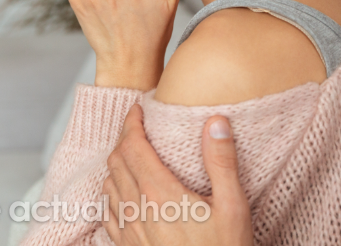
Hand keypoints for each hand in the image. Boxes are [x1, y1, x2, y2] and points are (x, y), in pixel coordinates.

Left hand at [103, 106, 253, 245]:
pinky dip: (112, 193)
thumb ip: (221, 161)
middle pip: (116, 162)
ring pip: (108, 185)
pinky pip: (108, 213)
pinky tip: (125, 192)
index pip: (133, 147)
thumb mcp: (233, 205)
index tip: (138, 108)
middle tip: (138, 126)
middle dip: (124, 138)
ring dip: (116, 164)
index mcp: (160, 193)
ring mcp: (129, 231)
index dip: (132, 123)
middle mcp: (137, 210)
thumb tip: (215, 122)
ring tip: (133, 154)